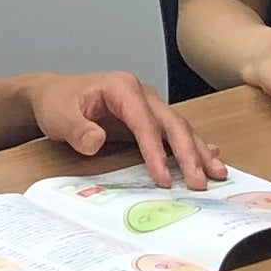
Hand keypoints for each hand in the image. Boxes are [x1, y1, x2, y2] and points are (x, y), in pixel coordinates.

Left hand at [24, 71, 223, 187]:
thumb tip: (96, 141)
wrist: (54, 94)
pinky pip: (175, 132)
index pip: (145, 121)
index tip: (162, 178)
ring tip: (216, 174)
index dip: (155, 151)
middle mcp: (142, 94)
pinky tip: (212, 156)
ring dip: (199, 151)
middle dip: (188, 154)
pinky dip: (194, 146)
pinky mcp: (150, 118)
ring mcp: (149, 105)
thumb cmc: (57, 102)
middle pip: (172, 123)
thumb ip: (77, 129)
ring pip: (180, 127)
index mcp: (122, 87)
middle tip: (200, 182)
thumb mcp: (59, 115)